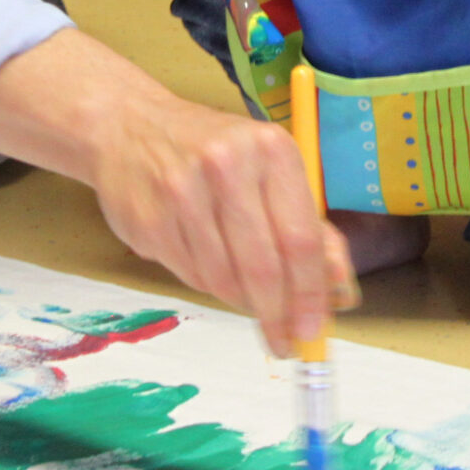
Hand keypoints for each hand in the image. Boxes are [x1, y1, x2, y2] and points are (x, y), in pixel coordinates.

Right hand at [0, 29, 350, 355]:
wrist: (128, 127)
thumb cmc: (215, 153)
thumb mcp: (271, 171)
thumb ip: (311, 228)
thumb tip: (341, 292)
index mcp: (271, 150)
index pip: (301, 238)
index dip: (311, 294)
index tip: (314, 330)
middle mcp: (227, 165)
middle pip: (263, 267)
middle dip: (278, 315)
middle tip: (285, 342)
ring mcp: (181, 192)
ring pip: (224, 279)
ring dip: (241, 300)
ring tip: (245, 294)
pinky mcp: (147, 219)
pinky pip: (189, 277)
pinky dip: (206, 283)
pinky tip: (207, 262)